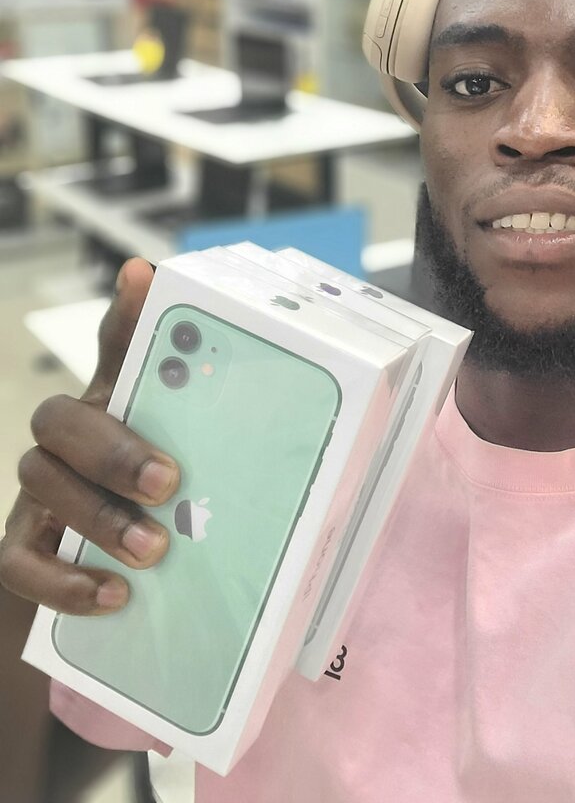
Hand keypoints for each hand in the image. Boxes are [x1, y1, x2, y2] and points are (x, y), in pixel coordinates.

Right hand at [0, 259, 179, 615]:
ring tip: (154, 550)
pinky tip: (114, 596)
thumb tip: (251, 371)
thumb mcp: (193, 464)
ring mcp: (39, 493)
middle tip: (168, 483)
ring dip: (98, 516)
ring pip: (41, 482)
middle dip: (112, 449)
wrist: (109, 589)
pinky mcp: (21, 549)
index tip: (145, 278)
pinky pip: (20, 562)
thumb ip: (210, 423)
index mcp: (115, 407)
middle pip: (61, 418)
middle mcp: (71, 439)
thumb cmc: (160, 512)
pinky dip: (65, 582)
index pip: (115, 347)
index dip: (126, 314)